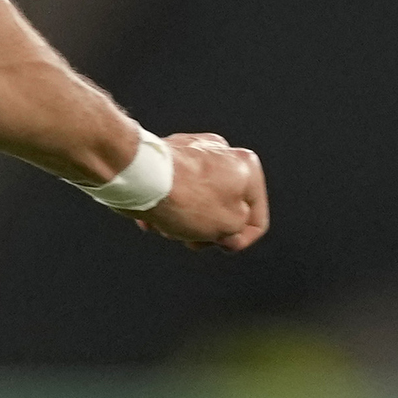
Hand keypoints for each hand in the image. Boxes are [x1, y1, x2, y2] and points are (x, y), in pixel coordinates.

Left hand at [132, 131, 268, 251]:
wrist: (141, 176)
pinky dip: (166, 208)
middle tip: (192, 239)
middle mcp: (224, 153)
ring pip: (197, 202)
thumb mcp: (229, 226)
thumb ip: (239, 230)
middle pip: (224, 208)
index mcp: (247, 167)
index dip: (240, 240)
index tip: (221, 246)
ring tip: (167, 227)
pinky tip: (153, 218)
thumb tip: (229, 229)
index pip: (256, 218)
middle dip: (207, 231)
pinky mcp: (166, 156)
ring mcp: (193, 152)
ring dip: (184, 223)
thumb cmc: (187, 200)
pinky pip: (174, 192)